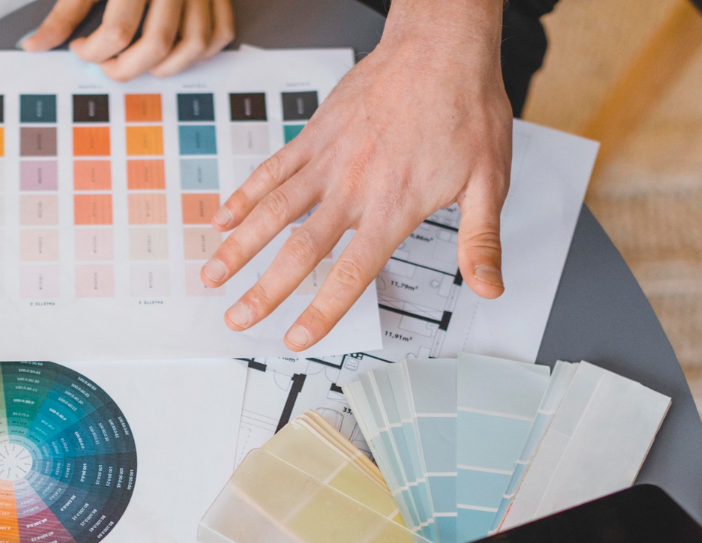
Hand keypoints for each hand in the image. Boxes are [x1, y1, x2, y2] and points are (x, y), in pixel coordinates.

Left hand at [21, 0, 232, 80]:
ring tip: (140, 61)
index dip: (93, 52)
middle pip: (157, 44)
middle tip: (107, 64)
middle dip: (126, 67)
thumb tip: (35, 45)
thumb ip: (66, 11)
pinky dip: (200, 51)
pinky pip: (219, 32)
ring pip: (194, 44)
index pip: (117, 31)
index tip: (80, 49)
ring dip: (166, 67)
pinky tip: (175, 50)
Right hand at [199, 0, 508, 351]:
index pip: (349, 273)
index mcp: (393, 207)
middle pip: (298, 250)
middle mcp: (354, 188)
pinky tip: (224, 217)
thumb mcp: (488, 180)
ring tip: (212, 275)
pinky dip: (245, 195)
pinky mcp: (315, 134)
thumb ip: (481, 240)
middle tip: (238, 318)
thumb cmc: (466, 108)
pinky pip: (272, 169)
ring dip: (239, 247)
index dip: (320, 311)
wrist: (442, 47)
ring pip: (273, 210)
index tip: (297, 337)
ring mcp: (328, 160)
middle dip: (263, 290)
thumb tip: (488, 286)